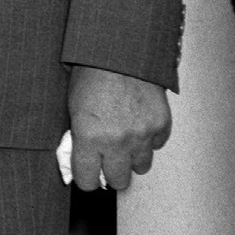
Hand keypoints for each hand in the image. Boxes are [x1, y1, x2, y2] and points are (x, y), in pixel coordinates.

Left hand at [65, 66, 170, 190]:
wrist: (121, 53)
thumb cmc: (91, 75)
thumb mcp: (73, 108)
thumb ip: (78, 138)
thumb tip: (81, 160)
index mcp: (89, 137)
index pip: (87, 180)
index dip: (86, 179)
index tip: (87, 175)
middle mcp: (117, 141)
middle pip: (118, 181)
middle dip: (111, 173)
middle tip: (107, 162)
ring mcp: (142, 135)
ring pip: (141, 167)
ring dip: (132, 158)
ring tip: (124, 142)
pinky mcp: (161, 126)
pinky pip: (156, 146)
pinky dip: (148, 140)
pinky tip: (138, 124)